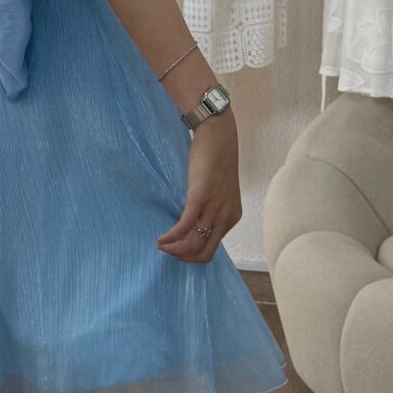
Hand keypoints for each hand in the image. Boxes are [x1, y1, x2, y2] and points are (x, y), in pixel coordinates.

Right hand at [158, 110, 240, 263]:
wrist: (218, 135)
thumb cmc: (216, 159)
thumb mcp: (219, 190)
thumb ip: (211, 208)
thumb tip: (193, 222)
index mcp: (232, 217)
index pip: (211, 249)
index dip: (192, 255)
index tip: (177, 250)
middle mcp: (226, 217)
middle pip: (203, 252)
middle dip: (182, 257)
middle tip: (166, 250)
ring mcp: (214, 208)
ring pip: (193, 244)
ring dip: (174, 249)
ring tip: (161, 245)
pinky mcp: (200, 198)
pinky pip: (185, 226)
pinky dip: (171, 237)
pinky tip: (161, 238)